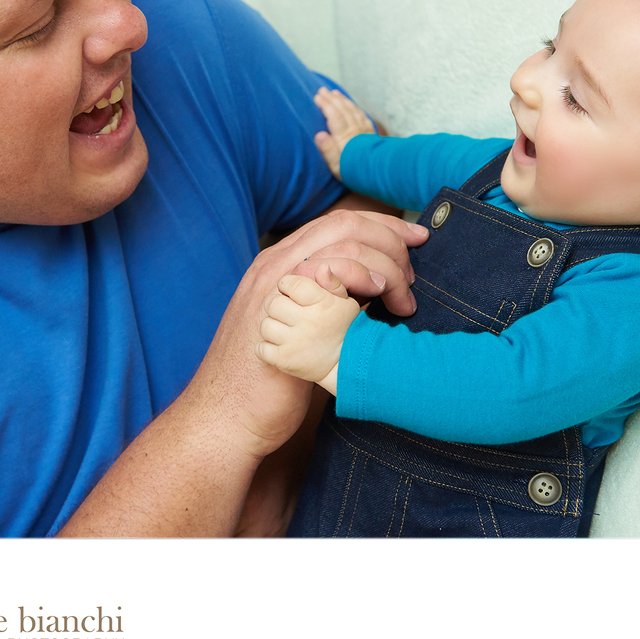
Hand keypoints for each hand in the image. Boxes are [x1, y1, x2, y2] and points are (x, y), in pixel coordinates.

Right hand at [191, 209, 426, 461]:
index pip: (338, 223)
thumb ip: (325, 303)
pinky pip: (332, 272)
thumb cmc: (267, 382)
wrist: (226, 415)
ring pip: (345, 244)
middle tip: (413, 272)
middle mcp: (276, 264)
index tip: (413, 239)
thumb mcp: (296, 328)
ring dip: (386, 264)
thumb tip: (370, 293)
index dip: (382, 225)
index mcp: (280, 263)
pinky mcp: (282, 308)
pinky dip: (365, 275)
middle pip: (345, 224)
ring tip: (403, 296)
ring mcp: (277, 285)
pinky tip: (382, 297)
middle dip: (392, 238)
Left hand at [255, 267, 360, 393]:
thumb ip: (332, 283)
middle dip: (276, 304)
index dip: (286, 284)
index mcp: (321, 303)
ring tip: (284, 330)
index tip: (291, 291)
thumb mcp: (346, 303)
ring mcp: (294, 342)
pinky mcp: (285, 360)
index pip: (291, 283)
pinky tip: (279, 346)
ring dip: (272, 326)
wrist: (347, 365)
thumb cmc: (346, 329)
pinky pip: (261, 349)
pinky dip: (266, 348)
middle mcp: (307, 321)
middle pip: (272, 303)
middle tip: (286, 311)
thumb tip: (321, 267)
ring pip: (265, 325)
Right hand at [314, 86, 377, 180]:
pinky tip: (351, 105)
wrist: (378, 173)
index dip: (325, 105)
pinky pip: (361, 115)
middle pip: (342, 110)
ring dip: (342, 100)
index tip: (317, 96)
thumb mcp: (336, 166)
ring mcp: (363, 129)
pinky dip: (354, 107)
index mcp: (343, 137)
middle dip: (332, 98)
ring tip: (335, 93)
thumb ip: (327, 150)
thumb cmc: (353, 171)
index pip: (333, 115)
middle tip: (322, 90)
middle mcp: (354, 130)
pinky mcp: (370, 132)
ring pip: (352, 110)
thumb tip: (319, 134)